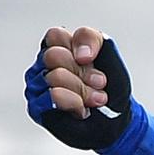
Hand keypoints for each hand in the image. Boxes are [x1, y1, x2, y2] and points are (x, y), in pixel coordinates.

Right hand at [25, 26, 134, 150]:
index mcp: (57, 48)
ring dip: (83, 90)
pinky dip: (75, 102)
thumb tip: (80, 54)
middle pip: (54, 56)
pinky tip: (82, 108)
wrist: (116, 119)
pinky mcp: (37, 107)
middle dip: (82, 71)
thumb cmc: (109, 87)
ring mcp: (37, 86)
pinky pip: (54, 97)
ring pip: (54, 77)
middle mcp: (43, 65)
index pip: (55, 36)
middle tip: (98, 83)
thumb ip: (92, 39)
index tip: (92, 61)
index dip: (79, 49)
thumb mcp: (109, 54)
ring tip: (94, 98)